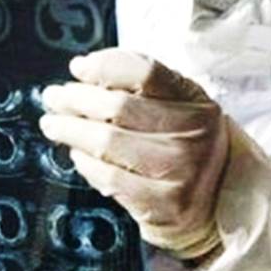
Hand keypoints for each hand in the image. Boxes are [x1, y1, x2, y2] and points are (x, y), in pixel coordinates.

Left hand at [38, 48, 229, 259]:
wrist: (217, 203)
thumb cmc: (187, 148)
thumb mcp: (183, 110)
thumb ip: (145, 88)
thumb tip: (85, 71)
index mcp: (197, 103)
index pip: (146, 72)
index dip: (105, 66)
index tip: (78, 68)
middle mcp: (193, 135)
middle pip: (119, 106)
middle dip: (76, 98)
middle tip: (54, 97)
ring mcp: (179, 171)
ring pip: (107, 142)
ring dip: (71, 130)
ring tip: (54, 124)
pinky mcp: (163, 204)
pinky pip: (109, 178)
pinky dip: (85, 163)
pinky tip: (77, 154)